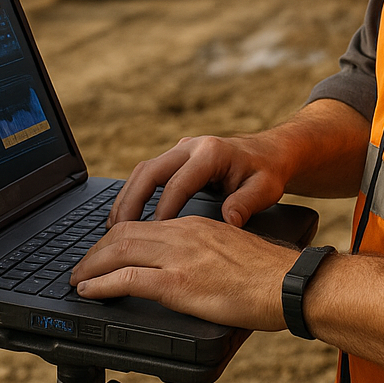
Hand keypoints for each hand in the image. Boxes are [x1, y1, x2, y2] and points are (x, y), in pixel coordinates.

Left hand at [69, 215, 300, 330]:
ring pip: (119, 251)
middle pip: (123, 233)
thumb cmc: (266, 274)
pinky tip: (89, 292)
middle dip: (94, 250)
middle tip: (80, 267)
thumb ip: (203, 253)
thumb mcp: (229, 251)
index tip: (101, 252)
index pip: (142, 224)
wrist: (287, 282)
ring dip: (90, 266)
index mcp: (195, 225)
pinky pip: (128, 278)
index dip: (114, 238)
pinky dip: (101, 284)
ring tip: (77, 280)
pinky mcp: (178, 282)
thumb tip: (188, 269)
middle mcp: (182, 233)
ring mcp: (179, 257)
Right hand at [108, 134, 290, 228]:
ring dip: (127, 197)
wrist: (270, 151)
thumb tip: (230, 221)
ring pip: (143, 170)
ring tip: (112, 228)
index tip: (152, 236)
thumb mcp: (265, 188)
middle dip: (131, 202)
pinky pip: (148, 173)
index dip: (163, 210)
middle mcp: (191, 146)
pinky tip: (126, 217)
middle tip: (116, 233)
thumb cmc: (268, 171)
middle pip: (149, 171)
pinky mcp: (177, 156)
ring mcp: (181, 149)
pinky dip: (134, 193)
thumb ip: (247, 203)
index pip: (178, 183)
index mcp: (211, 153)